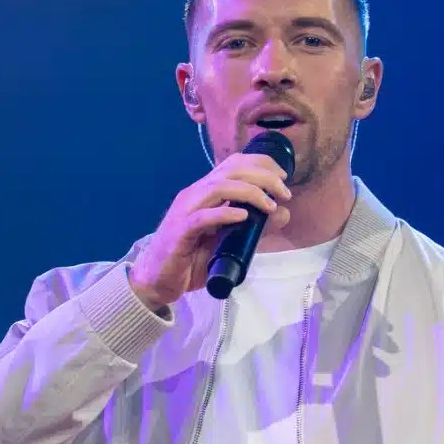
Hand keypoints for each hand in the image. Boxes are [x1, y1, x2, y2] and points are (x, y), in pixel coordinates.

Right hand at [127, 154, 292, 309]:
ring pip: (218, 188)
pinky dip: (224, 214)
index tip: (284, 176)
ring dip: (249, 192)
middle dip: (263, 176)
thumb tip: (284, 213)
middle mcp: (196, 194)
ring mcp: (186, 211)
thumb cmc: (192, 259)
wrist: (158, 280)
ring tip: (270, 205)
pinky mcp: (180, 232)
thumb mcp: (231, 241)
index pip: (234, 164)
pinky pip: (202, 217)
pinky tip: (243, 217)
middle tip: (284, 192)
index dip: (261, 163)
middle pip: (231, 170)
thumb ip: (256, 227)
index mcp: (206, 192)